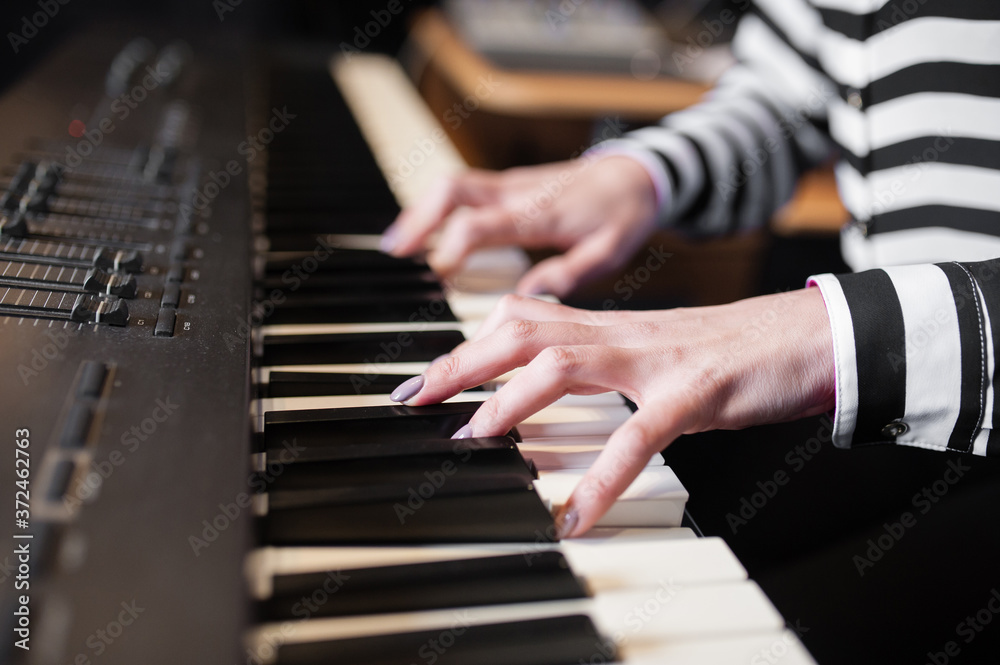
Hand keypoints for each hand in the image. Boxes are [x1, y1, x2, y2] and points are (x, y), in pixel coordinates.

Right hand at [380, 156, 658, 297]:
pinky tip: (427, 230)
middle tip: (396, 254)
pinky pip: (465, 188)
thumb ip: (569, 272)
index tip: (437, 275)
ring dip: (421, 211)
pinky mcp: (512, 183)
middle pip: (453, 192)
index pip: (481, 224)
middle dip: (418, 220)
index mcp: (540, 213)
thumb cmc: (624, 213)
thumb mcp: (610, 251)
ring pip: (453, 185)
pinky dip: (438, 207)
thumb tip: (530, 293)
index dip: (453, 248)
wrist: (638, 173)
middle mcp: (519, 192)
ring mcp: (513, 184)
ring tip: (399, 245)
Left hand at [394, 290, 835, 536]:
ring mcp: (656, 360)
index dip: (466, 346)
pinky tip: (578, 516)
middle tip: (416, 398)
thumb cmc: (732, 350)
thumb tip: (549, 378)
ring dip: (510, 403)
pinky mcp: (695, 392)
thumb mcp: (651, 351)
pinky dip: (604, 477)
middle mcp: (621, 334)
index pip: (521, 321)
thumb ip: (601, 360)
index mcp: (609, 327)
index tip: (424, 378)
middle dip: (462, 363)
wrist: (812, 335)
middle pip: (522, 332)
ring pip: (564, 366)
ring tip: (473, 438)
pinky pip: (639, 436)